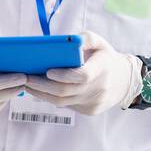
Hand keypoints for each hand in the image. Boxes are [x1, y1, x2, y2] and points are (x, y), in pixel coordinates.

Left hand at [23, 30, 140, 115]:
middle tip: (25, 78)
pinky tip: (39, 90)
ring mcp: (94, 103)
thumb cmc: (105, 57)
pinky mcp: (89, 111)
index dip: (64, 75)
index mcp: (103, 69)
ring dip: (41, 94)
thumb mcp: (99, 42)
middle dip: (42, 86)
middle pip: (65, 91)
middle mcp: (99, 89)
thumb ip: (84, 39)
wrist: (125, 81)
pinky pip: (66, 105)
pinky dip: (50, 98)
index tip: (47, 71)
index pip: (82, 76)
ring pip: (62, 102)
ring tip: (26, 84)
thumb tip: (65, 41)